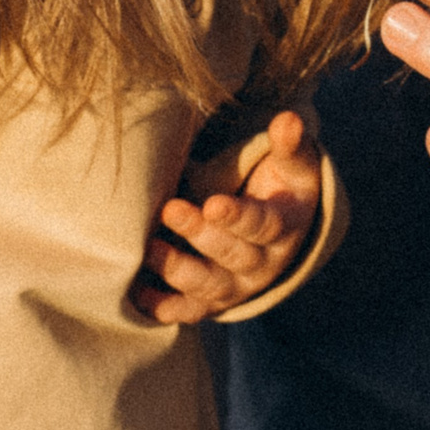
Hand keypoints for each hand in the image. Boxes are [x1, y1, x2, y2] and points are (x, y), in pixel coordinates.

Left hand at [140, 110, 322, 322]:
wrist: (280, 236)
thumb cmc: (282, 190)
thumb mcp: (294, 168)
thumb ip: (290, 145)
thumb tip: (288, 119)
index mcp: (283, 229)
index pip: (262, 226)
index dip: (238, 218)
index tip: (213, 204)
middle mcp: (261, 265)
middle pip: (232, 255)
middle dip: (200, 235)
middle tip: (171, 209)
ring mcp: (234, 286)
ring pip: (208, 288)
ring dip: (176, 269)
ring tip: (147, 247)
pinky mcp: (210, 301)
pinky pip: (186, 311)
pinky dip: (161, 307)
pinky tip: (135, 293)